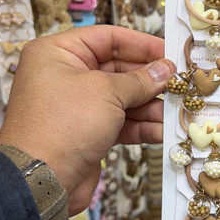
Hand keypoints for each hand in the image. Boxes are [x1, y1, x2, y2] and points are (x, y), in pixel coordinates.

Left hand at [0, 25, 174, 213]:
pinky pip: (119, 122)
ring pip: (122, 98)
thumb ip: (140, 80)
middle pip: (117, 68)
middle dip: (149, 79)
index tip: (170, 52)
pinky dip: (140, 126)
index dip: (141, 44)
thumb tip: (165, 70)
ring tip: (176, 110)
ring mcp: (76, 106)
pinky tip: (162, 131)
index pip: (107, 38)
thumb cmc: (64, 125)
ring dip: (150, 105)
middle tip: (178, 83)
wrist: (41, 182)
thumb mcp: (106, 92)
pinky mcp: (86, 133)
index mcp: (58, 53)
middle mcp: (65, 75)